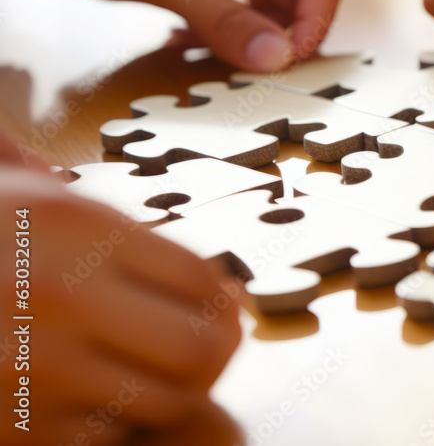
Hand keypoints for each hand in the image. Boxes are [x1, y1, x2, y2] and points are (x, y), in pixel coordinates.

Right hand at [0, 167, 240, 444]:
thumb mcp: (39, 200)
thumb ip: (125, 234)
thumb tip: (222, 290)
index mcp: (76, 231)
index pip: (201, 277)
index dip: (225, 296)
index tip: (224, 302)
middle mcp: (59, 299)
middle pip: (198, 347)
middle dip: (216, 349)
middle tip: (207, 344)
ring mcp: (33, 370)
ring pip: (162, 402)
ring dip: (171, 390)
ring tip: (151, 368)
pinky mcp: (13, 430)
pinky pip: (105, 439)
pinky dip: (112, 424)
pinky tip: (93, 394)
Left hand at [37, 0, 346, 71]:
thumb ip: (226, 22)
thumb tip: (278, 60)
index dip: (315, 21)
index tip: (286, 58)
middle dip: (285, 32)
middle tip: (251, 63)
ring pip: (284, 7)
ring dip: (256, 36)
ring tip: (212, 47)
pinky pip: (255, 11)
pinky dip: (235, 32)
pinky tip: (197, 38)